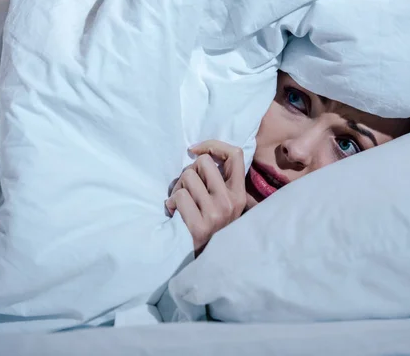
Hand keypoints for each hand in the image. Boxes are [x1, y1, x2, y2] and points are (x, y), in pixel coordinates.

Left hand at [166, 140, 246, 254]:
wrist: (208, 264)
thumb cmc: (210, 227)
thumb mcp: (225, 204)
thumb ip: (221, 182)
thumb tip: (201, 153)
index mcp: (239, 194)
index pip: (235, 154)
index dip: (213, 146)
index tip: (195, 151)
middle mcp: (231, 201)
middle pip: (203, 162)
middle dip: (189, 171)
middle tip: (187, 189)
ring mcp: (216, 213)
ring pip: (187, 177)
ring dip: (177, 189)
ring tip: (180, 204)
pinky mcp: (200, 226)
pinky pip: (178, 197)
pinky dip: (171, 204)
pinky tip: (175, 214)